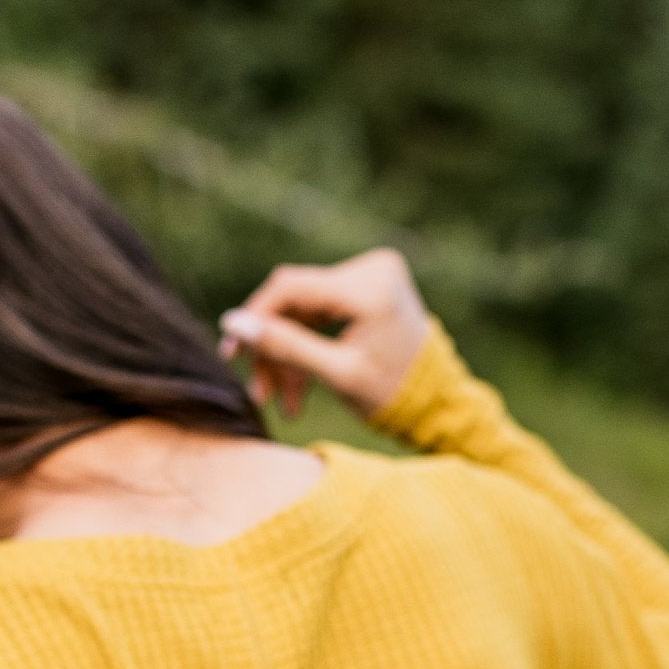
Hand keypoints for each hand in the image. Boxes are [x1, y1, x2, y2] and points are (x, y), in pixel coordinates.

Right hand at [220, 249, 431, 423]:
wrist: (437, 400)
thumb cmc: (393, 394)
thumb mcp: (336, 375)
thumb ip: (285, 347)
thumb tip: (231, 323)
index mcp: (370, 287)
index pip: (291, 288)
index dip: (255, 318)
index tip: (232, 353)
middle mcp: (372, 268)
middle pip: (296, 301)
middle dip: (274, 347)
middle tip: (260, 390)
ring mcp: (371, 273)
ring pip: (303, 310)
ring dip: (288, 351)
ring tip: (280, 398)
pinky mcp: (367, 284)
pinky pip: (320, 310)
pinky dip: (306, 342)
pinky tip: (297, 380)